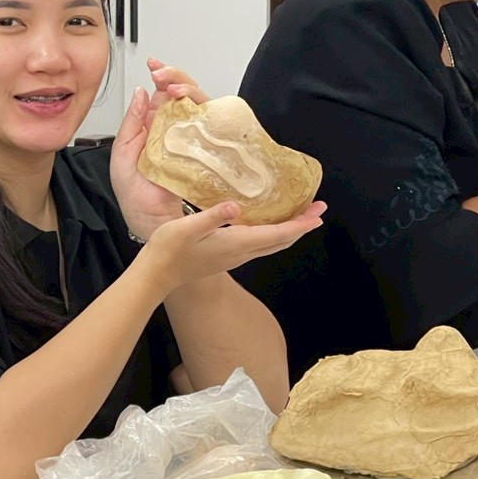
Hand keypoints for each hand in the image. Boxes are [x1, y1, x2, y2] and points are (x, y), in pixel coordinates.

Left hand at [109, 58, 208, 239]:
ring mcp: (192, 139)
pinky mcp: (205, 151)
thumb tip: (141, 91)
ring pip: (199, 104)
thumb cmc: (135, 193)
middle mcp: (175, 128)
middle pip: (184, 93)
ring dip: (189, 90)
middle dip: (176, 77)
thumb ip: (130, 122)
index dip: (162, 75)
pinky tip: (191, 108)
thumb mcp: (122, 152)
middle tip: (163, 74)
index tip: (154, 66)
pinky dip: (205, 112)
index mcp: (154, 126)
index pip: (162, 93)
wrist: (149, 220)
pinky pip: (211, 126)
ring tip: (174, 88)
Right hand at [138, 199, 325, 295]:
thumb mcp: (188, 227)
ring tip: (302, 216)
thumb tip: (235, 205)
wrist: (158, 273)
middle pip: (282, 240)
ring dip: (291, 230)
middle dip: (302, 226)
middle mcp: (242, 252)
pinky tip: (271, 222)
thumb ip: (212, 216)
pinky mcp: (229, 255)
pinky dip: (275, 232)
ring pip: (273, 243)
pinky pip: (261, 243)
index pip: (278, 234)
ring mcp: (236, 256)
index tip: (318, 213)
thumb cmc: (169, 248)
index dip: (300, 224)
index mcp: (237, 243)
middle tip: (318, 210)